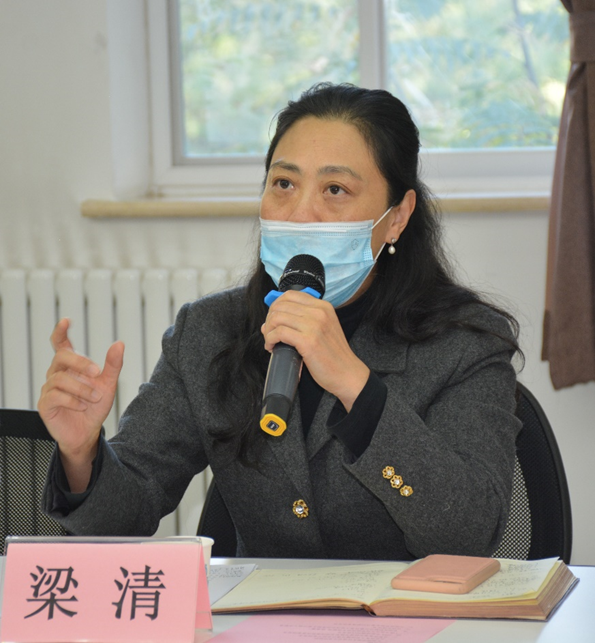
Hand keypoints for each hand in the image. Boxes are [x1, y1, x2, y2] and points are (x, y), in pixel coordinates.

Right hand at [37, 318, 123, 490]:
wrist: (87, 432)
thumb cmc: (95, 406)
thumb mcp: (108, 384)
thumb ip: (113, 365)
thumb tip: (119, 343)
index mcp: (71, 366)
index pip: (61, 344)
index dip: (61, 332)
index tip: (66, 321)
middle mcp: (57, 374)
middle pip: (62, 357)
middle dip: (80, 362)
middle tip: (96, 372)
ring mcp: (49, 388)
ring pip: (61, 379)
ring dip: (82, 388)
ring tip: (95, 397)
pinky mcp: (45, 404)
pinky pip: (55, 396)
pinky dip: (72, 400)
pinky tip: (82, 406)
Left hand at [261, 291, 368, 410]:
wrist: (347, 373)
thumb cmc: (334, 355)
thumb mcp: (323, 329)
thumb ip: (301, 321)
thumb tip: (270, 321)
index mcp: (323, 307)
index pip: (290, 295)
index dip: (276, 306)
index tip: (273, 319)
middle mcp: (319, 312)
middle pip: (280, 306)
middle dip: (269, 319)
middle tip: (269, 333)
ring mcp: (314, 325)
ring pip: (277, 318)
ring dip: (268, 331)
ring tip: (271, 342)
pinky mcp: (308, 341)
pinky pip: (279, 333)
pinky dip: (270, 340)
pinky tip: (272, 348)